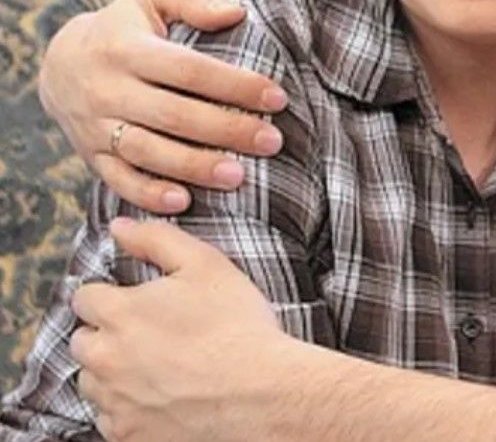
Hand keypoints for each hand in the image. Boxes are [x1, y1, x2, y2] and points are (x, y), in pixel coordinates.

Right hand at [38, 0, 288, 213]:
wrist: (59, 63)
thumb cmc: (125, 27)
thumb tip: (236, 11)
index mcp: (126, 49)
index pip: (189, 70)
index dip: (235, 85)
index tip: (278, 98)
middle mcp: (108, 89)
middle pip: (173, 115)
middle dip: (227, 130)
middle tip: (272, 142)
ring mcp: (96, 126)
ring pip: (147, 152)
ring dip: (194, 167)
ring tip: (239, 177)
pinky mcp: (91, 156)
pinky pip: (118, 180)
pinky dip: (148, 194)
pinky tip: (184, 203)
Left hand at [70, 218, 301, 441]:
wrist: (260, 392)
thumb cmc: (237, 324)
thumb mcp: (206, 265)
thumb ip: (157, 240)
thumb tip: (119, 227)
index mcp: (118, 313)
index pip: (85, 297)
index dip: (110, 294)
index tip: (135, 300)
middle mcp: (104, 358)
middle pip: (82, 341)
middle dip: (107, 334)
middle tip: (149, 333)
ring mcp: (113, 400)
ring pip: (91, 381)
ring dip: (112, 372)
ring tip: (155, 366)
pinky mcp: (127, 433)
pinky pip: (109, 417)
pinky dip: (126, 407)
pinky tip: (160, 395)